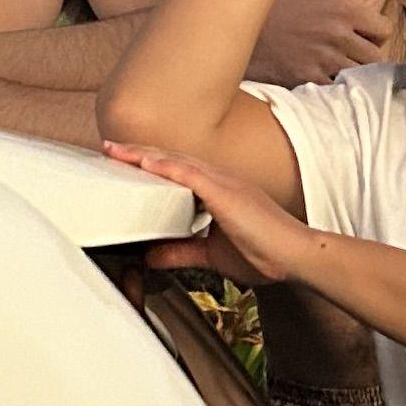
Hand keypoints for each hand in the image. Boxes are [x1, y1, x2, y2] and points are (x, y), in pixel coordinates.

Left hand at [111, 143, 323, 287]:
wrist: (297, 257)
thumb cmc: (266, 254)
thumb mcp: (211, 256)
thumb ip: (182, 253)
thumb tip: (152, 256)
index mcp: (218, 192)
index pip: (176, 173)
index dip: (149, 165)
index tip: (123, 163)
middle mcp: (219, 180)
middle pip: (171, 161)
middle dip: (138, 154)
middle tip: (109, 148)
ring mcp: (223, 183)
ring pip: (175, 162)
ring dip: (143, 155)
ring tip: (115, 150)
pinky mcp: (225, 193)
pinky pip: (189, 175)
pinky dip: (164, 167)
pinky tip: (143, 162)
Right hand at [253, 0, 403, 85]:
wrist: (233, 21)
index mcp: (342, 9)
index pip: (382, 29)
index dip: (375, 33)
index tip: (362, 34)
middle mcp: (338, 36)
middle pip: (374, 57)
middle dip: (366, 56)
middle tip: (350, 55)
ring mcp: (323, 60)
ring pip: (358, 77)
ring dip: (351, 75)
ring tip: (337, 70)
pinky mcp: (305, 79)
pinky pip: (334, 91)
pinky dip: (332, 89)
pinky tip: (322, 82)